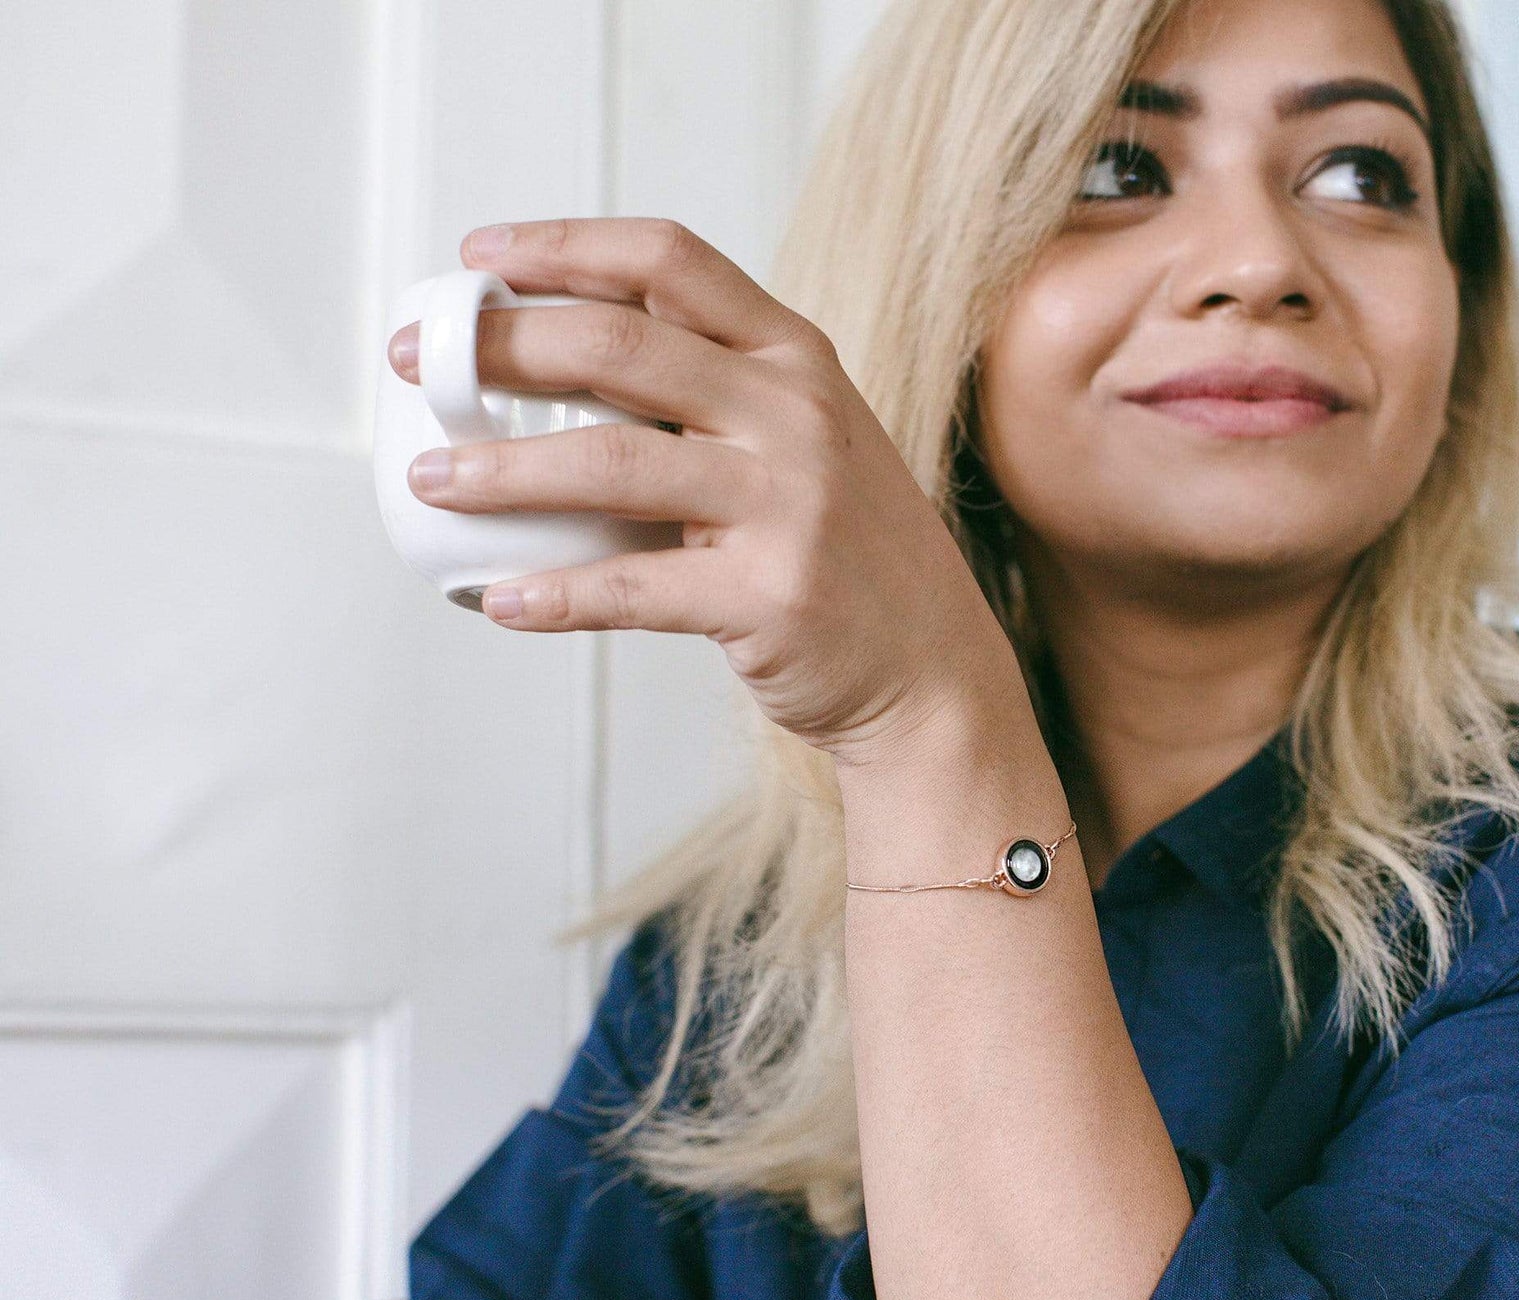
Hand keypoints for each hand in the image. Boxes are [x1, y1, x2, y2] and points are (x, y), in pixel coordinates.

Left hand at [386, 217, 1021, 765]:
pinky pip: (631, 586)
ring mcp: (787, 504)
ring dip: (500, 470)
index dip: (563, 246)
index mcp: (796, 357)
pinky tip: (499, 597)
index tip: (479, 257)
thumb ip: (709, 393)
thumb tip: (550, 362)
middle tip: (422, 365)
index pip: (668, 262)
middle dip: (499, 346)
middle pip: (618, 346)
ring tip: (430, 478)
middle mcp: (795, 414)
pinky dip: (552, 594)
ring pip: (609, 462)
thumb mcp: (802, 438)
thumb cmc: (844, 551)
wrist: (932, 671)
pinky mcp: (768, 596)